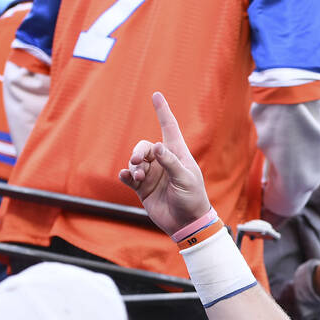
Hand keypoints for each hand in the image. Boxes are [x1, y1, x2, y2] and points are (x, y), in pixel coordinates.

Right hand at [118, 92, 211, 236]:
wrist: (186, 223)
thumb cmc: (192, 199)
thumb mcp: (185, 179)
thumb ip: (170, 163)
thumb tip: (157, 147)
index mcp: (178, 155)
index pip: (169, 128)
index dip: (163, 112)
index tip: (156, 95)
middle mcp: (164, 162)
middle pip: (145, 146)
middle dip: (139, 151)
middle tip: (138, 161)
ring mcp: (152, 174)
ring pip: (135, 161)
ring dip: (133, 166)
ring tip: (139, 176)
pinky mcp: (143, 188)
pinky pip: (129, 176)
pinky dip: (126, 175)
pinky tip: (126, 177)